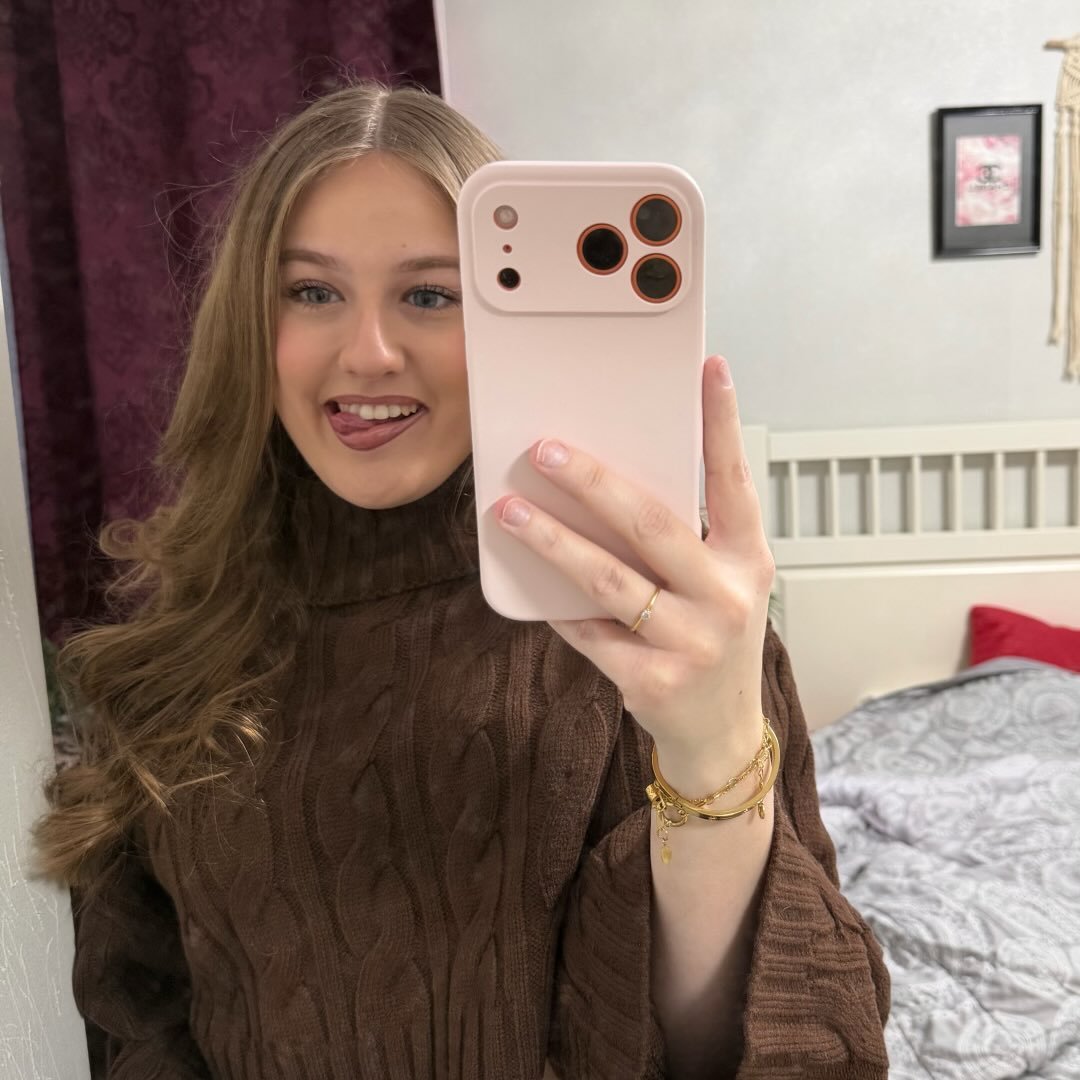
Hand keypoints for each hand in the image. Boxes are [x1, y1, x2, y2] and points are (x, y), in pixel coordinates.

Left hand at [493, 355, 774, 789]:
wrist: (720, 733)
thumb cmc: (714, 639)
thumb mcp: (721, 583)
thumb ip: (686, 536)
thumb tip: (609, 479)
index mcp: (748, 560)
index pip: (735, 480)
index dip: (723, 424)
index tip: (709, 370)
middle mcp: (727, 598)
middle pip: (653, 524)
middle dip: (593, 482)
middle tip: (545, 451)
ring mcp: (692, 643)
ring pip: (609, 580)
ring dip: (552, 540)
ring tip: (508, 511)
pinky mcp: (652, 681)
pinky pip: (588, 631)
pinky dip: (555, 604)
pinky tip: (525, 579)